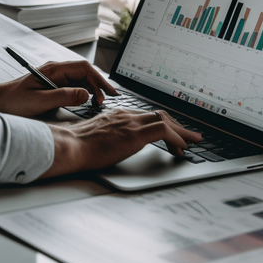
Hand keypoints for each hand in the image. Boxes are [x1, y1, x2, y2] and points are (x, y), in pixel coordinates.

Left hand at [0, 60, 116, 117]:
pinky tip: (89, 103)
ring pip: (81, 80)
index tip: (107, 93)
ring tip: (101, 103)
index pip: (83, 68)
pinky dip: (84, 94)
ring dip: (93, 90)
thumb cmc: (14, 100)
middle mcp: (56, 71)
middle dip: (99, 85)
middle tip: (109, 100)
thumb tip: (85, 94)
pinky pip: (74, 87)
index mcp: (53, 70)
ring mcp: (55, 79)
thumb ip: (63, 96)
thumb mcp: (39, 101)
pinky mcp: (54, 87)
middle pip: (84, 73)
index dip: (98, 79)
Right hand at [41, 109, 202, 177]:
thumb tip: (114, 144)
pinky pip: (163, 130)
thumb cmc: (77, 145)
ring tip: (193, 142)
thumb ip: (108, 135)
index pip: (146, 115)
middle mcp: (125, 115)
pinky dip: (176, 138)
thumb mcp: (96, 136)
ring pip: (164, 121)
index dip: (162, 123)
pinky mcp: (134, 134)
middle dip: (177, 126)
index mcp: (117, 115)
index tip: (171, 132)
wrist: (70, 145)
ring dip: (181, 132)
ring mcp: (130, 123)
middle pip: (159, 115)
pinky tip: (181, 147)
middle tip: (190, 136)